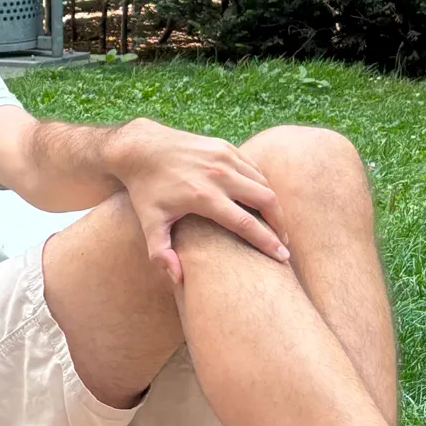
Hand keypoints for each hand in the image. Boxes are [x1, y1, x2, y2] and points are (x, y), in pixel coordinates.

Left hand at [111, 118, 290, 283]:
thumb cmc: (145, 190)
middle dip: (280, 224)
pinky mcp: (225, 146)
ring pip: (263, 182)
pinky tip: (262, 201)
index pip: (246, 223)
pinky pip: (253, 168)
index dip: (267, 242)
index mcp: (204, 196)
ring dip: (273, 205)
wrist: (141, 148)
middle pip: (265, 200)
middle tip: (283, 242)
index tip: (282, 256)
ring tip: (276, 224)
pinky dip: (262, 185)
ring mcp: (224, 157)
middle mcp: (218, 174)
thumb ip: (160, 253)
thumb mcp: (148, 223)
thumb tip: (178, 279)